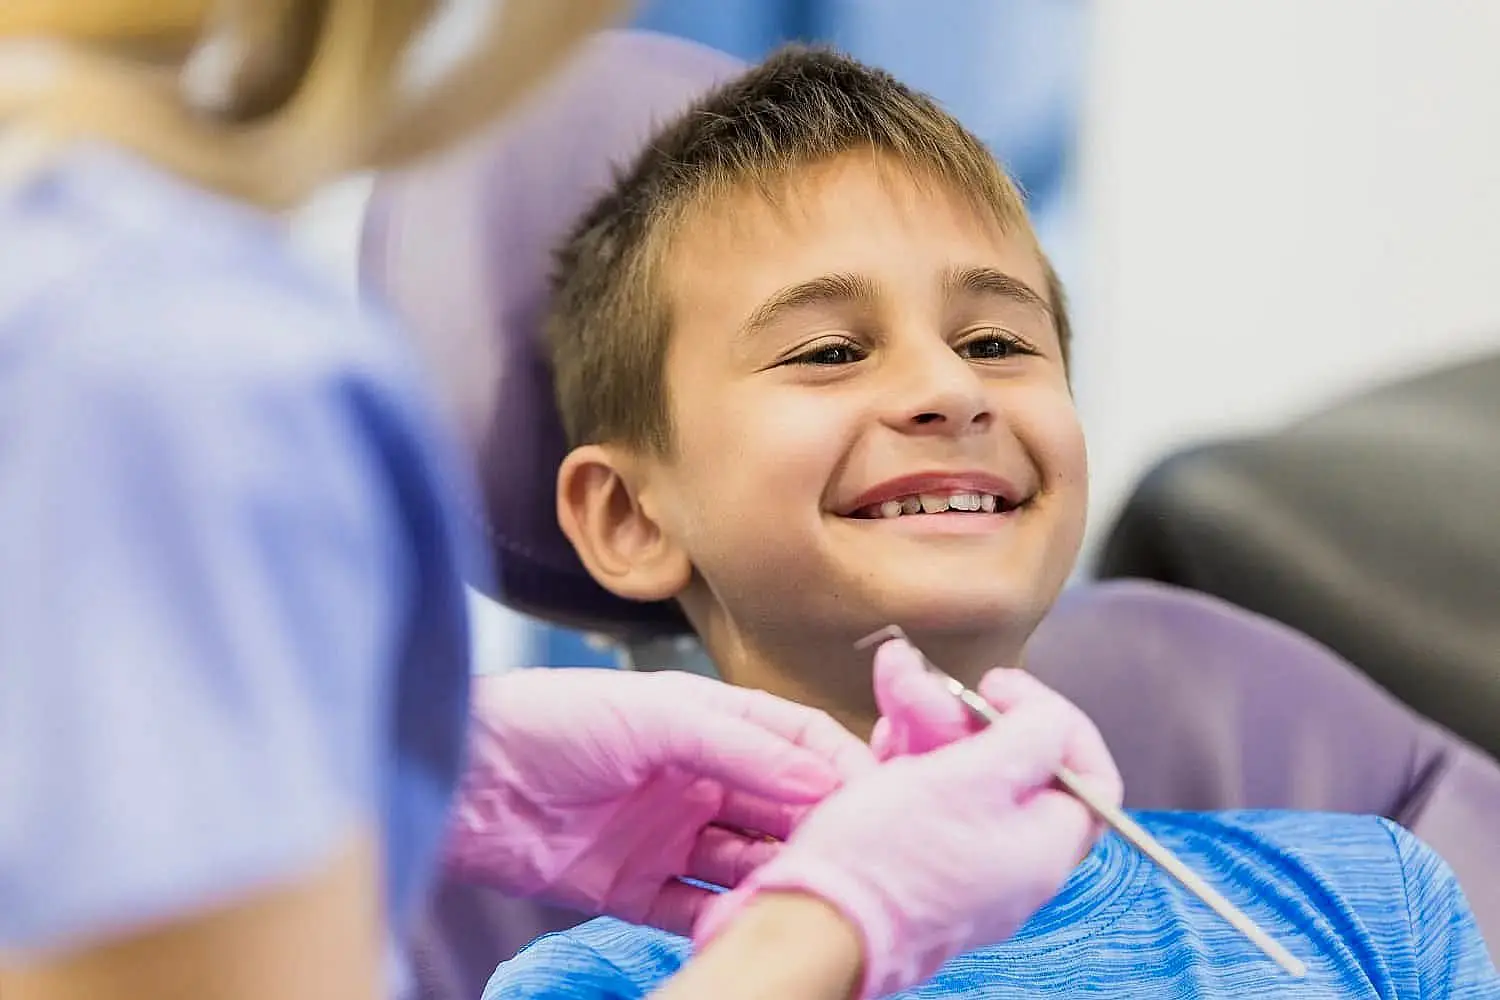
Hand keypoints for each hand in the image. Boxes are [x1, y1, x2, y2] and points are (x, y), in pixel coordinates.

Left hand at [443, 668, 874, 933]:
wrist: (461, 774)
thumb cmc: (553, 718)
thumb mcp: (657, 717)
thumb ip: (740, 747)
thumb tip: (824, 780)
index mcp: (706, 722)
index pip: (794, 742)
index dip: (837, 767)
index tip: (880, 801)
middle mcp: (696, 777)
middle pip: (776, 808)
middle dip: (815, 832)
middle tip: (853, 862)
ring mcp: (667, 834)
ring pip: (743, 863)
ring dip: (774, 879)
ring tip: (806, 898)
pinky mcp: (632, 886)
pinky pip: (692, 910)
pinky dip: (722, 920)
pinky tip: (748, 927)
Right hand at [694, 639, 1121, 999]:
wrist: (812, 923)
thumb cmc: (888, 860)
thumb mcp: (968, 777)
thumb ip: (1026, 740)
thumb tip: (1054, 721)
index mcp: (1043, 848)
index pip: (1086, 774)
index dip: (1051, 718)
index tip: (1001, 687)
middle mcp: (1012, 864)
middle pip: (1015, 766)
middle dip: (967, 711)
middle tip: (929, 682)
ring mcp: (964, 867)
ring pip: (964, 776)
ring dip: (929, 721)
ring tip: (892, 685)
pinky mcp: (919, 866)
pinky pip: (929, 800)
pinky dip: (909, 758)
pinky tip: (882, 733)